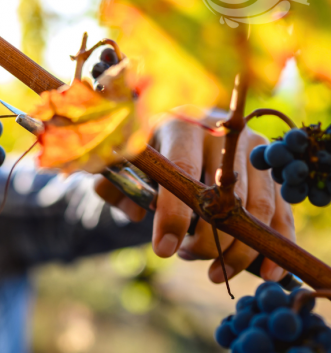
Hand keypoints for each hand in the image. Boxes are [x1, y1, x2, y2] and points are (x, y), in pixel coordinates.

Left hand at [94, 113, 294, 283]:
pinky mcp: (270, 167)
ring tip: (214, 271)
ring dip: (238, 250)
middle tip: (184, 256)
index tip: (164, 250)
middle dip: (207, 240)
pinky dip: (276, 242)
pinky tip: (266, 272)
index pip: (183, 171)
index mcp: (182, 126)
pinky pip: (281, 210)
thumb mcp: (127, 161)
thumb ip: (116, 186)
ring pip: (257, 209)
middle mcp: (223, 134)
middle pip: (224, 197)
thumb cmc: (153, 149)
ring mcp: (253, 148)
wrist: (187, 125)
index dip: (174, 215)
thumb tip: (138, 214)